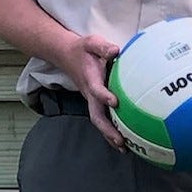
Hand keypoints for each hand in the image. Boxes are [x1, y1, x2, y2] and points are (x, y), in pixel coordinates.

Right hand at [58, 31, 125, 149]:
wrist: (67, 56)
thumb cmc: (83, 49)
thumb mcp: (92, 43)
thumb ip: (103, 47)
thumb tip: (116, 51)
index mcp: (90, 79)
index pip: (96, 90)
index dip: (104, 96)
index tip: (115, 102)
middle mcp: (90, 94)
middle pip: (96, 116)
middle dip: (107, 129)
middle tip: (121, 141)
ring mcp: (91, 100)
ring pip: (99, 121)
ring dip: (110, 135)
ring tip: (125, 148)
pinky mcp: (95, 103)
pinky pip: (103, 119)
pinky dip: (111, 131)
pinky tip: (125, 142)